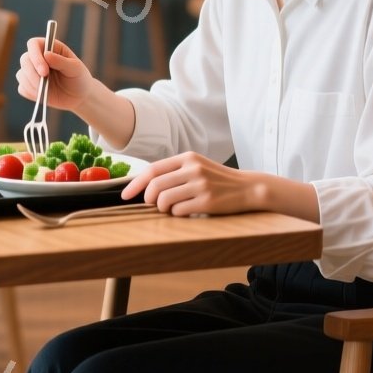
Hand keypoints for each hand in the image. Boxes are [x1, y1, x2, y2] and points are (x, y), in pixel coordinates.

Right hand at [15, 36, 106, 112]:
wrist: (79, 97)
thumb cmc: (79, 78)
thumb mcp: (75, 68)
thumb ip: (61, 61)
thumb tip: (46, 54)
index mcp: (49, 47)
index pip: (33, 44)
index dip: (35, 56)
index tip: (44, 71)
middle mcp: (38, 57)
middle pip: (24, 60)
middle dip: (33, 74)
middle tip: (45, 84)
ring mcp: (32, 72)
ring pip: (21, 75)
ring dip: (33, 84)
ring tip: (48, 89)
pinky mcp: (29, 86)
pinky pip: (22, 88)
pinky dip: (31, 93)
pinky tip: (44, 94)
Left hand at [120, 151, 262, 215]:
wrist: (248, 187)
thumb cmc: (217, 179)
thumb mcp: (197, 166)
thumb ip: (174, 171)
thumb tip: (144, 184)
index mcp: (188, 157)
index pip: (153, 169)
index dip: (136, 183)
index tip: (125, 195)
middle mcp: (193, 169)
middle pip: (155, 186)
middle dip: (148, 199)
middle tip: (153, 204)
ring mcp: (201, 185)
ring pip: (164, 200)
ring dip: (163, 208)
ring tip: (172, 208)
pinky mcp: (207, 202)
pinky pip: (179, 212)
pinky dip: (177, 214)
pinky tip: (187, 211)